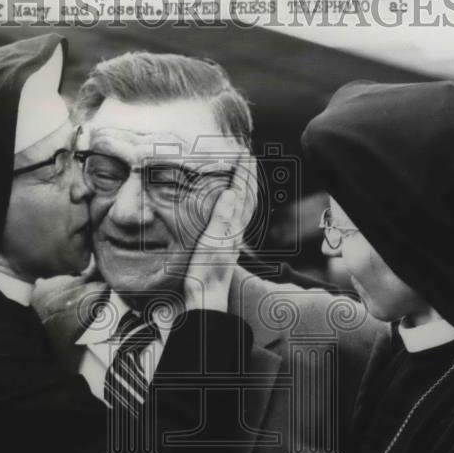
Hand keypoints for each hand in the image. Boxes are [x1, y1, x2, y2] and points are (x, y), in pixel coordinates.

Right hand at [183, 150, 256, 312]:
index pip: (239, 194)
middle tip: (248, 155)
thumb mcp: (210, 245)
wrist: (206, 299)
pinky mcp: (224, 245)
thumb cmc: (205, 274)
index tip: (243, 153)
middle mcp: (235, 231)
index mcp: (232, 227)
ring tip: (244, 173)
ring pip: (243, 207)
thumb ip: (220, 219)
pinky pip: (235, 217)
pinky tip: (232, 204)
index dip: (241, 173)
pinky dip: (237, 204)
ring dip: (245, 188)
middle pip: (246, 198)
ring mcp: (231, 239)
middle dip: (247, 176)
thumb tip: (230, 193)